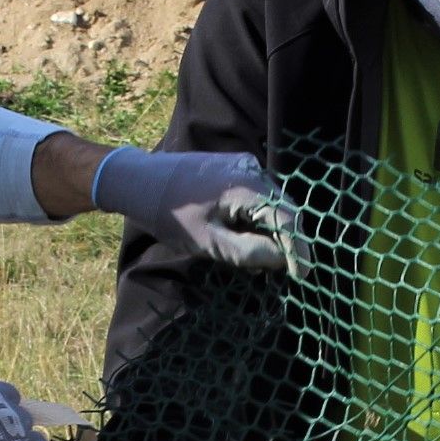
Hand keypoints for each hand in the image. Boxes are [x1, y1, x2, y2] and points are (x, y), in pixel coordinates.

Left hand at [91, 147, 291, 273]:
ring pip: (272, 202)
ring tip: (267, 258)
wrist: (138, 180)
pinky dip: (260, 216)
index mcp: (248, 187)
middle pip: (284, 208)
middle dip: (288, 240)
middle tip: (286, 270)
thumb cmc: (170, 215)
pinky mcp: (233, 166)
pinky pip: (258, 194)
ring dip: (274, 229)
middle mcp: (252, 170)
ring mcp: (243, 165)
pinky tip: (251, 235)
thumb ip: (248, 252)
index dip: (297, 249)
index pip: (288, 219)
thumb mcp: (208, 242)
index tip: (301, 275)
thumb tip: (281, 259)